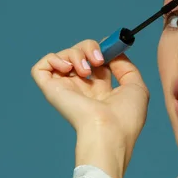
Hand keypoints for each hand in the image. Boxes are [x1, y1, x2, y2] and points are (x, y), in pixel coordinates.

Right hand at [31, 39, 149, 177]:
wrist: (109, 131)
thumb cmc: (125, 116)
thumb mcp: (136, 86)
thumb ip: (126, 67)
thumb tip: (112, 53)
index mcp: (101, 90)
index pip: (95, 61)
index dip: (102, 50)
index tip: (110, 49)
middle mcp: (81, 88)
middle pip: (79, 53)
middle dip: (89, 46)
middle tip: (98, 59)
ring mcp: (66, 88)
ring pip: (63, 56)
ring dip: (76, 53)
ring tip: (86, 71)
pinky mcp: (51, 89)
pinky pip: (41, 67)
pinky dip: (53, 59)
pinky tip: (68, 68)